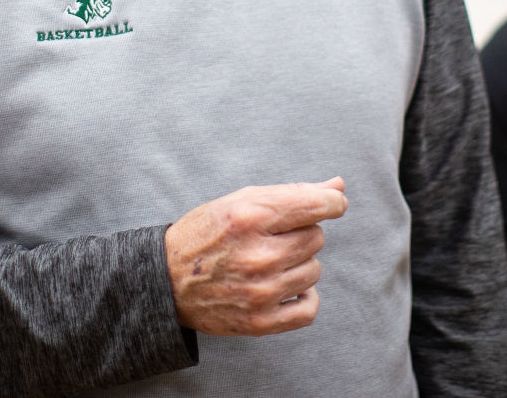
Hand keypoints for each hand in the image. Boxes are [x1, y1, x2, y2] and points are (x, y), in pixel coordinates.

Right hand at [164, 178, 347, 336]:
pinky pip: (310, 308)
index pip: (318, 205)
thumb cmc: (207, 234)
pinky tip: (285, 286)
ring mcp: (260, 291)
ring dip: (299, 264)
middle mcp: (258, 254)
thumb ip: (293, 193)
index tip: (330, 203)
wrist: (167, 281)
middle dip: (301, 233)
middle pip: (316, 237)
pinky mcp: (260, 321)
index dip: (331, 202)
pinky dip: (304, 296)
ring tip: (270, 261)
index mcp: (250, 216)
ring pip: (315, 270)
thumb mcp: (242, 201)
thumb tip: (339, 185)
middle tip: (273, 236)